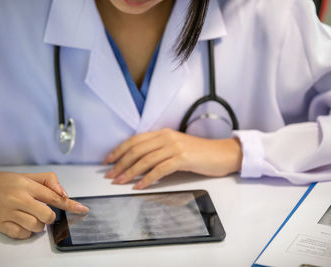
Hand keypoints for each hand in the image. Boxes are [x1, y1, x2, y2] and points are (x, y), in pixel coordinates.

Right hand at [0, 165, 88, 238]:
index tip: (82, 209)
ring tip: (30, 217)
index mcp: (26, 185)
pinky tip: (21, 223)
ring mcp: (8, 213)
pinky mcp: (0, 225)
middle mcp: (18, 198)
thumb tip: (63, 194)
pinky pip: (22, 235)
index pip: (54, 197)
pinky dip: (26, 232)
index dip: (70, 204)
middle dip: (50, 216)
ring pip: (36, 227)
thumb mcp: (24, 175)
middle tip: (44, 212)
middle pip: (48, 215)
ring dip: (39, 225)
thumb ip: (46, 181)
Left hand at [103, 128, 241, 188]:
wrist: (222, 154)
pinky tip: (139, 186)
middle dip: (120, 163)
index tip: (108, 161)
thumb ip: (158, 150)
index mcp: (162, 133)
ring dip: (130, 172)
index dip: (119, 150)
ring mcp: (175, 147)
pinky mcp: (182, 158)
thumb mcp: (175, 147)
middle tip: (110, 175)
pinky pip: (160, 169)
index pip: (134, 140)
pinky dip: (147, 179)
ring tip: (120, 182)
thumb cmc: (198, 153)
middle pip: (137, 150)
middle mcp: (166, 137)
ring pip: (146, 160)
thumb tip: (137, 164)